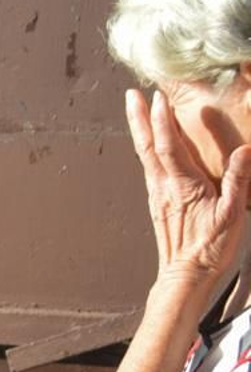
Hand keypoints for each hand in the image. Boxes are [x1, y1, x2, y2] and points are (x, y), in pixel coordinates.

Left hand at [126, 88, 250, 288]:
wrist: (185, 277)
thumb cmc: (210, 249)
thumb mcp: (232, 215)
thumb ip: (238, 181)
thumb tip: (244, 150)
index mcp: (183, 186)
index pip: (169, 147)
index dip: (162, 121)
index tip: (158, 97)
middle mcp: (164, 188)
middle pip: (147, 146)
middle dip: (139, 118)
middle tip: (131, 94)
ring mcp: (158, 195)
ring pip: (145, 156)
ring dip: (140, 130)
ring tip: (135, 109)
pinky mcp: (158, 203)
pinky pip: (150, 168)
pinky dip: (147, 149)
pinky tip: (148, 143)